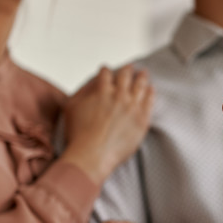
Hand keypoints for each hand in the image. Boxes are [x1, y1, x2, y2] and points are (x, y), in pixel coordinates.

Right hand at [60, 65, 153, 183]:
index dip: (105, 70)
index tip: (106, 70)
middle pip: (125, 76)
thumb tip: (92, 82)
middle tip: (129, 66)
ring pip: (140, 85)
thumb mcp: (71, 107)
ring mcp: (132, 106)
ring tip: (143, 72)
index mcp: (101, 91)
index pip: (105, 74)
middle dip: (126, 69)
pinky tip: (151, 88)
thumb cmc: (78, 135)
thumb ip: (82, 91)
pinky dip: (150, 91)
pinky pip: (150, 100)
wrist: (92, 156)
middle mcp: (119, 95)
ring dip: (141, 76)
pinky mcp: (142, 119)